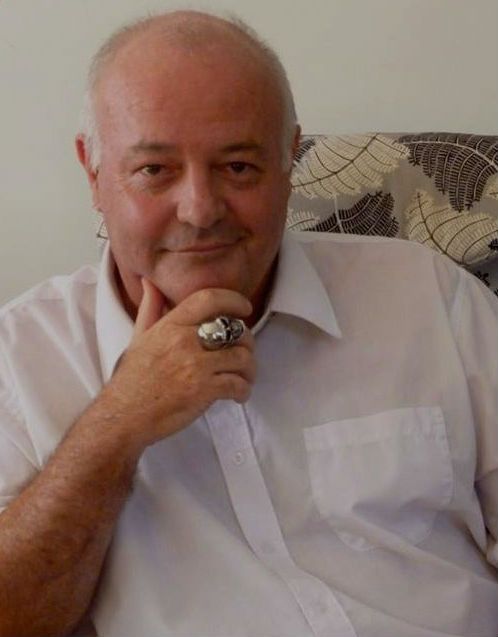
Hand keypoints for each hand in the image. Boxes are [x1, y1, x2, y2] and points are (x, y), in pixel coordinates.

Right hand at [101, 279, 255, 450]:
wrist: (122, 415)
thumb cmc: (131, 380)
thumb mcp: (138, 337)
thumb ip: (150, 309)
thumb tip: (150, 282)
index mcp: (171, 325)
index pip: (209, 299)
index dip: (234, 300)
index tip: (244, 308)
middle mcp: (184, 340)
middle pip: (234, 329)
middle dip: (247, 342)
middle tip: (244, 353)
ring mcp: (195, 365)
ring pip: (242, 357)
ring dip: (249, 369)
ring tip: (245, 377)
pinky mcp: (203, 390)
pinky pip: (237, 384)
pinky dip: (244, 390)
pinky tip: (239, 394)